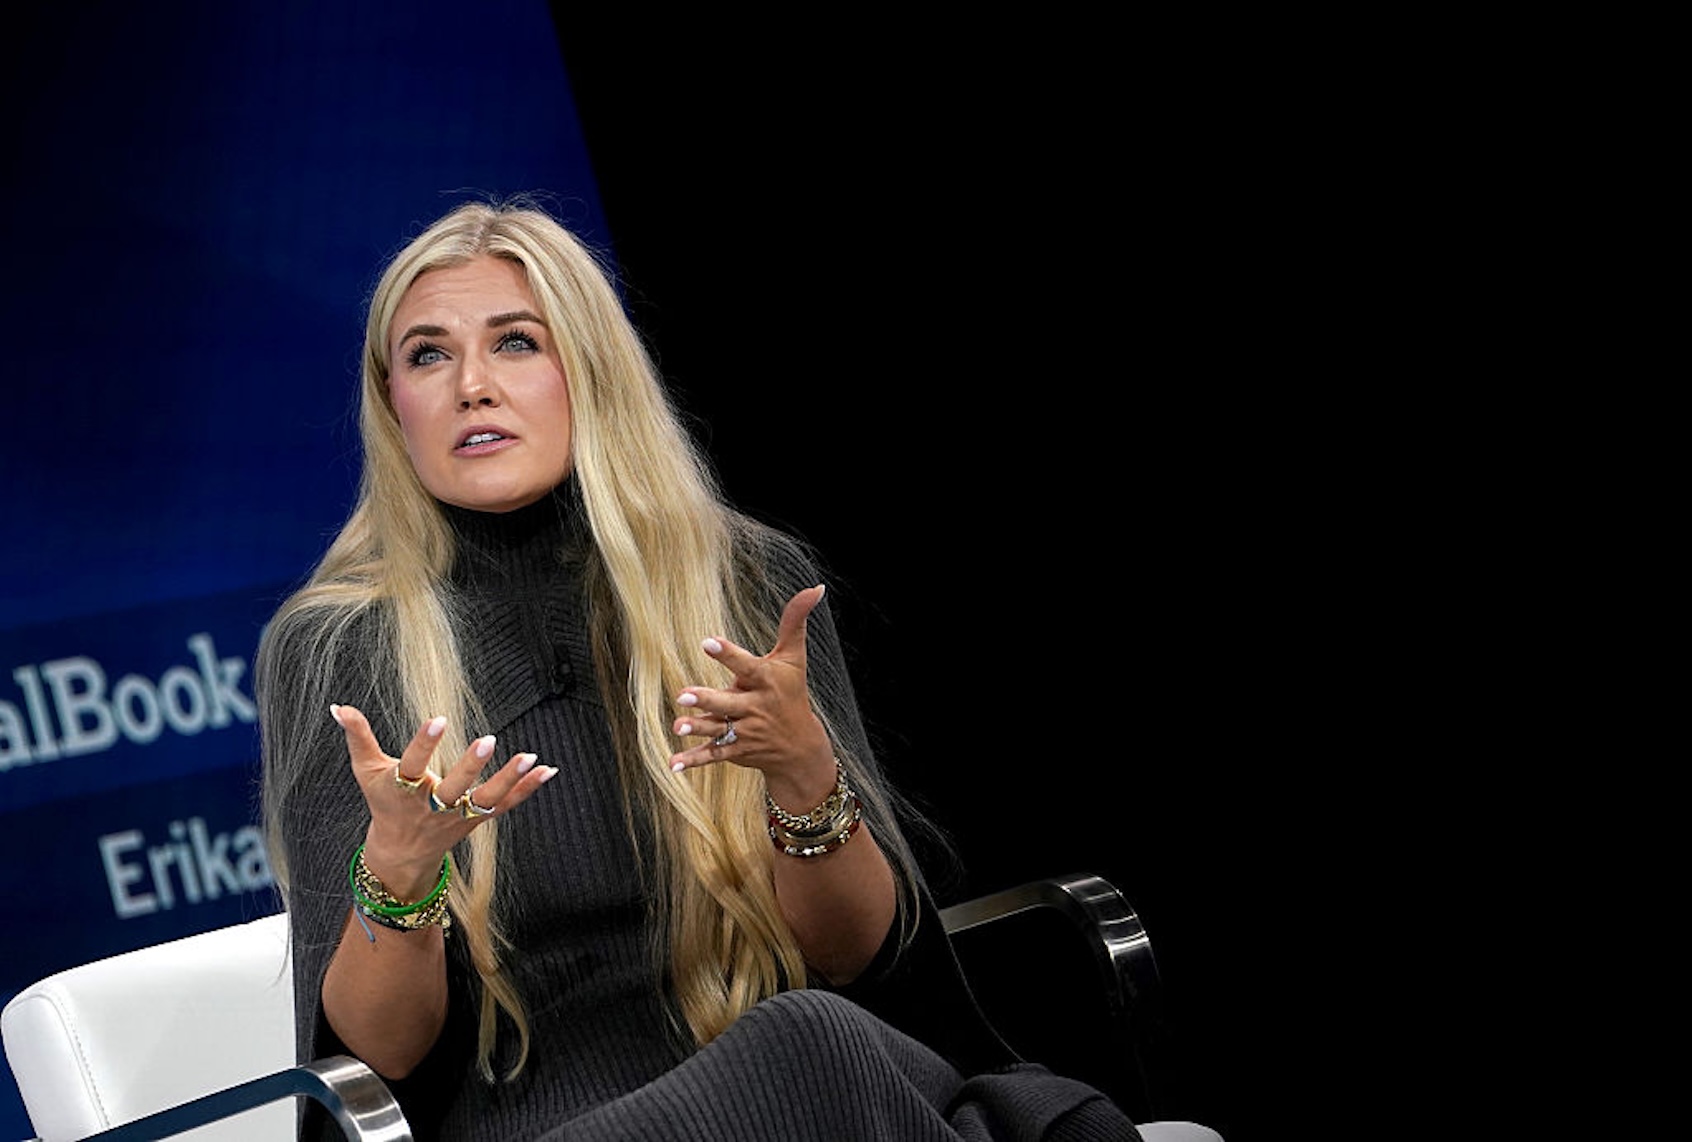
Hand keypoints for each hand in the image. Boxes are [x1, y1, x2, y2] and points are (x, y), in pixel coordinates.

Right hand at [330, 703, 555, 895]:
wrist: (401, 852)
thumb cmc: (384, 802)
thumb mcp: (367, 771)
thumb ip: (357, 737)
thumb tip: (338, 707)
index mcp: (403, 791)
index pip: (411, 766)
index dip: (423, 745)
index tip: (437, 720)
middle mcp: (432, 806)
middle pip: (453, 788)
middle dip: (469, 766)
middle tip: (488, 739)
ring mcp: (458, 816)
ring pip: (486, 799)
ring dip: (509, 780)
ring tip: (530, 757)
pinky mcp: (477, 819)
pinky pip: (506, 805)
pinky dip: (528, 789)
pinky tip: (548, 769)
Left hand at [668, 586, 835, 799]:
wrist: (799, 747)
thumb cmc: (791, 691)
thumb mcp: (794, 657)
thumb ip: (795, 622)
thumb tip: (815, 587)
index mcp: (766, 681)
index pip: (747, 666)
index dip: (728, 655)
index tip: (708, 642)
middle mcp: (755, 707)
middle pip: (728, 703)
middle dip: (707, 700)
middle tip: (684, 694)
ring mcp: (745, 731)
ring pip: (718, 730)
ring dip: (698, 729)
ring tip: (677, 725)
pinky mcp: (736, 750)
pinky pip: (713, 755)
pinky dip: (693, 760)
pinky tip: (673, 764)